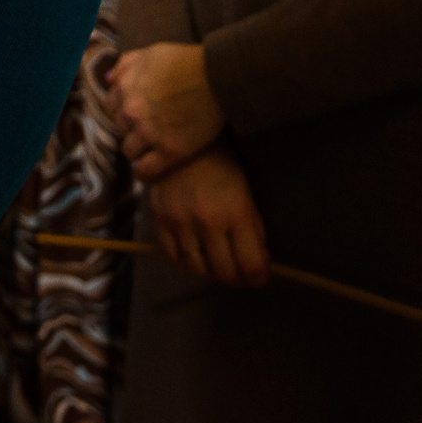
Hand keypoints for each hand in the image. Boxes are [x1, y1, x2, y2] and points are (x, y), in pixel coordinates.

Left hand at [111, 41, 224, 180]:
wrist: (220, 77)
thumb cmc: (188, 61)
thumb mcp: (152, 53)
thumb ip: (127, 65)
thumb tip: (109, 80)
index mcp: (126, 88)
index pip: (112, 108)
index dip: (124, 112)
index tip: (136, 115)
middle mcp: (132, 112)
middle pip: (121, 129)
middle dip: (132, 129)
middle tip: (148, 130)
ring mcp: (149, 133)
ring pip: (130, 150)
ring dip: (138, 150)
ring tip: (150, 149)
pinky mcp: (170, 151)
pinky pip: (146, 170)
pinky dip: (144, 171)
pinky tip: (150, 167)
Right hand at [147, 145, 269, 286]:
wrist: (181, 143)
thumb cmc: (221, 166)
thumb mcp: (246, 194)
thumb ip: (253, 228)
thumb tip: (260, 261)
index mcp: (236, 213)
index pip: (250, 263)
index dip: (258, 278)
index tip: (259, 278)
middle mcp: (208, 222)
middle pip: (225, 272)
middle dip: (238, 279)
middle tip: (241, 276)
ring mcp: (181, 222)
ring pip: (198, 269)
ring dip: (212, 274)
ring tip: (218, 267)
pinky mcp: (160, 221)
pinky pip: (173, 257)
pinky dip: (187, 265)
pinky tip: (196, 259)